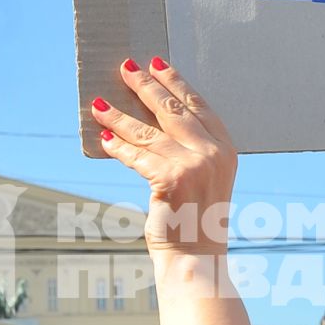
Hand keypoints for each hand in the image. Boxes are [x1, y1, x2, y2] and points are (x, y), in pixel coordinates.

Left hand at [90, 58, 235, 255]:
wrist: (196, 259)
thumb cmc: (196, 222)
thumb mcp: (204, 181)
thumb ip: (191, 152)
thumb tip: (152, 124)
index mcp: (226, 150)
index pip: (198, 106)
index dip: (176, 83)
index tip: (157, 65)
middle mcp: (213, 154)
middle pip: (173, 110)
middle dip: (146, 86)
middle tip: (126, 68)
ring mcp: (193, 166)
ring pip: (148, 132)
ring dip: (119, 116)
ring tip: (98, 103)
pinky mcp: (171, 179)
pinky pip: (136, 156)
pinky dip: (117, 147)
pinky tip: (103, 137)